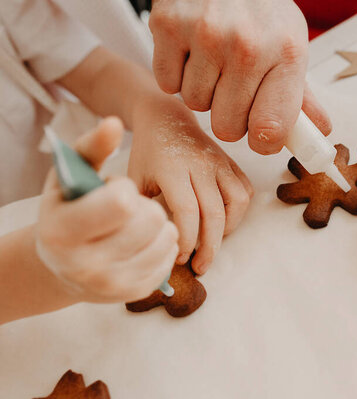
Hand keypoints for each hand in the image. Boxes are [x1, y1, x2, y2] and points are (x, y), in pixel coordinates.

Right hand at [36, 118, 178, 302]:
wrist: (64, 264)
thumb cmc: (70, 209)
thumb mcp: (72, 176)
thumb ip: (93, 147)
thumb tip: (115, 124)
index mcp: (63, 232)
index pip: (123, 202)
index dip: (124, 189)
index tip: (114, 189)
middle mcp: (87, 266)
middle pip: (153, 220)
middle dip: (147, 205)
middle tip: (129, 207)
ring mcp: (114, 285)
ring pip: (168, 238)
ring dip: (160, 223)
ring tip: (137, 223)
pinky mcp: (136, 293)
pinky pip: (171, 258)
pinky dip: (164, 243)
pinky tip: (144, 240)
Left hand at [128, 97, 252, 274]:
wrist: (165, 118)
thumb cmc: (147, 153)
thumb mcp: (135, 179)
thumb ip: (142, 210)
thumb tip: (151, 247)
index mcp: (172, 169)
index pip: (187, 212)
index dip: (187, 240)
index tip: (179, 259)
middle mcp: (200, 165)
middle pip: (215, 214)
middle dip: (209, 248)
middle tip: (201, 267)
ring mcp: (219, 162)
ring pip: (238, 202)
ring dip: (228, 228)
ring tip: (212, 241)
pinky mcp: (231, 162)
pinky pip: (245, 190)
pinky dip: (239, 211)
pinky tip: (222, 220)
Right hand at [149, 0, 330, 153]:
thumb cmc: (261, 8)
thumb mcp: (289, 44)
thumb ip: (301, 94)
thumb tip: (319, 131)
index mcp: (285, 54)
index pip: (271, 128)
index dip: (263, 142)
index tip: (261, 136)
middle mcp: (248, 46)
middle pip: (227, 127)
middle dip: (229, 116)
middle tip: (234, 89)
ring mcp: (206, 35)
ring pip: (195, 105)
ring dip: (202, 92)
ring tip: (213, 61)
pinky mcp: (170, 25)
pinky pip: (168, 83)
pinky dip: (176, 75)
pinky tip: (192, 52)